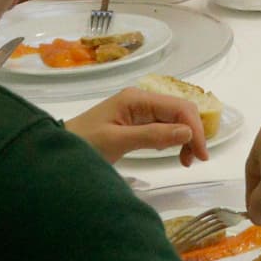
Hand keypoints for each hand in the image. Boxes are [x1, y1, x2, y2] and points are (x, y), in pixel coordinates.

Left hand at [65, 88, 206, 164]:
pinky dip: (174, 139)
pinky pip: (164, 126)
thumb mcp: (118, 141)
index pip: (178, 108)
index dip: (195, 129)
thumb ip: (153, 136)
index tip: (202, 155)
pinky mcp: (137, 122)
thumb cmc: (84, 144)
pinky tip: (173, 152)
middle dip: (193, 133)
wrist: (59, 148)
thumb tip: (188, 132)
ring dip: (186, 138)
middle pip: (180, 111)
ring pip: (175, 120)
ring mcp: (140, 110)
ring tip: (185, 161)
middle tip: (194, 161)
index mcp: (137, 98)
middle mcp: (142, 99)